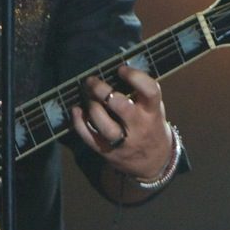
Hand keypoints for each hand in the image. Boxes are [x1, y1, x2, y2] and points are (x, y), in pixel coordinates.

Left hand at [70, 64, 172, 183]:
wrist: (154, 164)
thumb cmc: (150, 126)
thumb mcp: (154, 109)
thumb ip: (141, 93)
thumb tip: (117, 66)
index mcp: (153, 112)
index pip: (150, 91)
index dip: (135, 76)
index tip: (121, 69)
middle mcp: (139, 127)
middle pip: (120, 106)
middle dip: (102, 90)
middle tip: (92, 81)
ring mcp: (123, 142)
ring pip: (104, 124)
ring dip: (92, 106)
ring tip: (87, 96)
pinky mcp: (107, 152)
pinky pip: (89, 137)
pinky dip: (79, 122)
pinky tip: (76, 110)